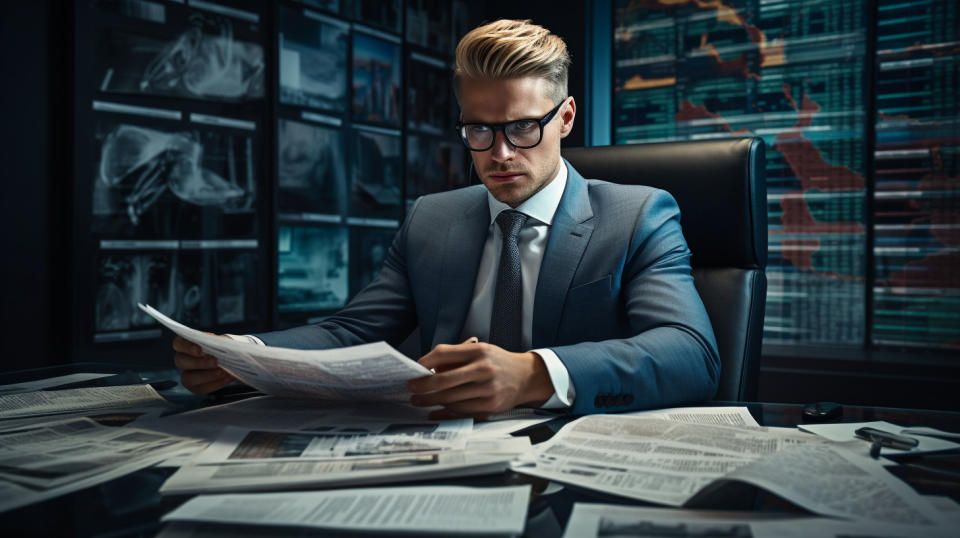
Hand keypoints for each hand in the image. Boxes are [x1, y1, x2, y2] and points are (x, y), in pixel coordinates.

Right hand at [172, 335, 233, 394]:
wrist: (231, 359)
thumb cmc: (224, 346)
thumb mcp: (223, 341)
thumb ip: (220, 342)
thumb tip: (223, 345)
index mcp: (186, 343)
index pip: (179, 343)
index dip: (187, 347)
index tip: (200, 350)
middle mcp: (182, 359)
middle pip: (181, 361)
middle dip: (198, 363)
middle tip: (214, 362)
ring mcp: (187, 374)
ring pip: (188, 378)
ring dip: (206, 376)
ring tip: (221, 372)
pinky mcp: (195, 387)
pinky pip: (200, 388)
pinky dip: (215, 384)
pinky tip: (226, 378)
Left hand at [407, 338, 554, 419]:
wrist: (526, 376)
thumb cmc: (497, 362)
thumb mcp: (480, 350)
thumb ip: (456, 356)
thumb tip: (428, 368)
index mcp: (479, 351)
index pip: (443, 354)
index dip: (424, 362)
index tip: (414, 369)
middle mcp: (483, 369)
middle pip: (444, 380)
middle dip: (423, 387)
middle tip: (411, 389)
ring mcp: (487, 390)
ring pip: (450, 399)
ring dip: (430, 401)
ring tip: (420, 400)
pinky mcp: (490, 407)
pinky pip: (461, 412)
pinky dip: (444, 412)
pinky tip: (434, 411)